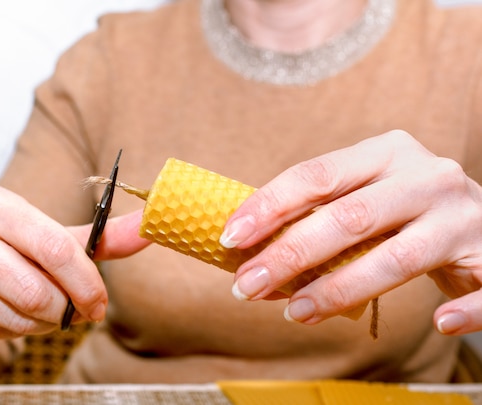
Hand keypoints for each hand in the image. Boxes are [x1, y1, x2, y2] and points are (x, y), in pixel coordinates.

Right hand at [0, 185, 148, 340]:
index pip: (55, 247)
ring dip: (41, 323)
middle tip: (73, 312)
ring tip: (41, 309)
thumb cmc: (8, 245)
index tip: (99, 304)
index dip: (85, 283)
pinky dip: (13, 331)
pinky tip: (10, 312)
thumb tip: (149, 226)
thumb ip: (101, 235)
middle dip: (64, 310)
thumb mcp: (50, 233)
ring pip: (15, 317)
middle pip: (34, 290)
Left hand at [221, 130, 481, 334]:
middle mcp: (427, 177)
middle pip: (349, 216)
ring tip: (297, 313)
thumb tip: (249, 249)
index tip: (231, 238)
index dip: (270, 205)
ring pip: (398, 257)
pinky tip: (440, 324)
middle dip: (290, 254)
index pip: (316, 174)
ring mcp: (464, 216)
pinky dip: (462, 311)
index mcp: (387, 153)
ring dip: (340, 290)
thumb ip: (319, 215)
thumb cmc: (406, 214)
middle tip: (247, 286)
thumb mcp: (366, 198)